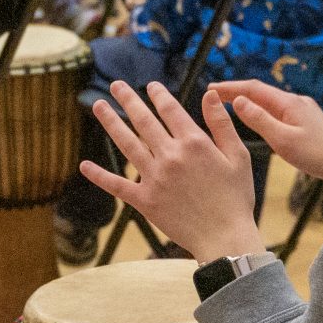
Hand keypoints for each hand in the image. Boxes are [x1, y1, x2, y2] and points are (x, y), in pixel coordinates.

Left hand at [79, 81, 265, 262]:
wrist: (224, 237)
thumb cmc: (235, 198)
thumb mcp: (238, 156)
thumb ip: (221, 124)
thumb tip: (210, 94)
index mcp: (194, 143)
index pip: (170, 110)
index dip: (159, 95)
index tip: (151, 86)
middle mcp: (170, 156)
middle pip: (144, 121)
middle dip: (129, 100)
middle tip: (116, 85)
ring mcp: (154, 178)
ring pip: (127, 144)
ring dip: (111, 123)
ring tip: (99, 106)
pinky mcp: (145, 200)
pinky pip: (117, 185)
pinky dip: (99, 176)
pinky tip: (84, 165)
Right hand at [206, 80, 322, 190]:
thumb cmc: (317, 156)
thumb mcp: (283, 140)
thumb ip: (259, 120)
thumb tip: (238, 101)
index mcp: (289, 103)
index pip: (253, 88)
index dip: (230, 87)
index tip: (210, 88)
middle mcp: (296, 102)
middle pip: (261, 92)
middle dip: (237, 92)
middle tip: (215, 95)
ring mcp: (303, 112)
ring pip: (270, 102)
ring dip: (249, 101)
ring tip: (230, 105)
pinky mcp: (307, 123)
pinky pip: (278, 112)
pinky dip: (262, 112)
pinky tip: (258, 120)